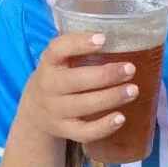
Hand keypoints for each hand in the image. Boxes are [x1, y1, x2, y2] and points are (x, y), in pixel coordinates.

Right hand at [19, 32, 137, 144]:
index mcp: (49, 62)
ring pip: (84, 106)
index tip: (103, 38)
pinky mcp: (63, 130)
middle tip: (130, 69)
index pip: (58, 49)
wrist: (34, 111)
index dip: (79, 43)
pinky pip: (83, 132)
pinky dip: (103, 127)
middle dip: (106, 75)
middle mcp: (49, 86)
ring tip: (133, 90)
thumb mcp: (59, 60)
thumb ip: (79, 48)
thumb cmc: (58, 76)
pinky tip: (120, 118)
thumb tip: (120, 33)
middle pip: (77, 81)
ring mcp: (55, 110)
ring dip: (111, 98)